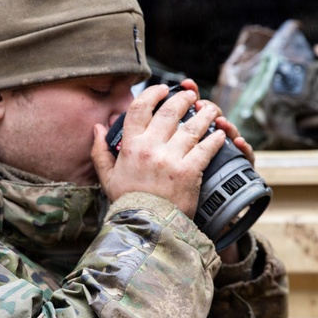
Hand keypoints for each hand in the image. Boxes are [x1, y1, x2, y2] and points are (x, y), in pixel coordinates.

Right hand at [91, 82, 225, 217]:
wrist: (145, 228)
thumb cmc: (127, 203)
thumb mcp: (107, 178)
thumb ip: (100, 151)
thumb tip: (96, 127)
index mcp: (131, 146)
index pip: (140, 108)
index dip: (153, 93)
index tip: (164, 88)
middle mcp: (151, 148)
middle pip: (170, 112)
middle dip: (184, 99)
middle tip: (192, 96)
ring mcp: (171, 159)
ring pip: (192, 127)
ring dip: (205, 115)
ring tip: (212, 109)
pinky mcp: (189, 172)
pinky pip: (206, 148)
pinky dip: (215, 139)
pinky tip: (220, 134)